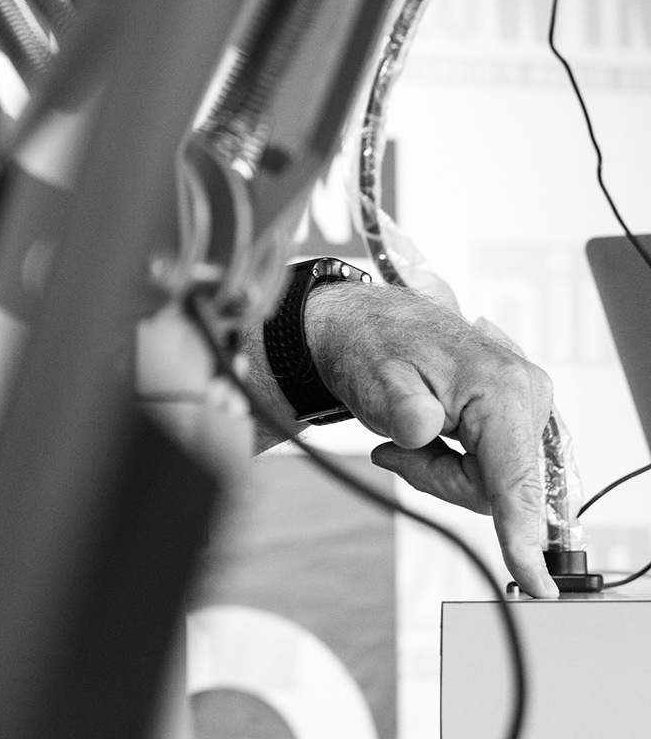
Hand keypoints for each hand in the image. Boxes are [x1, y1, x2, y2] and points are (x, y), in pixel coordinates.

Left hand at [302, 281, 556, 597]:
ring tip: (411, 435)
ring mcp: (529, 405)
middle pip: (503, 488)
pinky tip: (434, 437)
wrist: (367, 325)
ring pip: (499, 482)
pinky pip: (497, 468)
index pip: (517, 480)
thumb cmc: (372, 348)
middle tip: (397, 450)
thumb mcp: (375, 383)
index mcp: (501, 389)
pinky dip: (458, 464)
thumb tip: (421, 431)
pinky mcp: (519, 416)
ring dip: (449, 471)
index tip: (537, 580)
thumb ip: (401, 413)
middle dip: (446, 480)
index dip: (523, 534)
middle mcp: (528, 395)